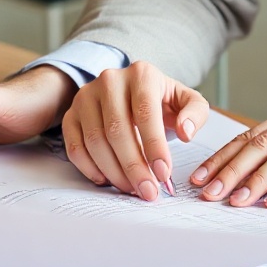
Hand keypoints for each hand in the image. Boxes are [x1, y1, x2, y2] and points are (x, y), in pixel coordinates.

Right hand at [62, 61, 208, 201]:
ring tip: (131, 188)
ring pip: (95, 140)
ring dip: (113, 171)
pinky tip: (106, 180)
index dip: (154, 146)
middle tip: (148, 192)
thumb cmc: (161, 100)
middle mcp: (110, 80)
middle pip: (117, 130)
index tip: (164, 173)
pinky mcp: (71, 114)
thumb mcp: (186, 100)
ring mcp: (86, 96)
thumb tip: (186, 132)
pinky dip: (88, 168)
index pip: (145, 112)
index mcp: (141, 74)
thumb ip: (196, 113)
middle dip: (134, 167)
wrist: (133, 91)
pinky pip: (74, 145)